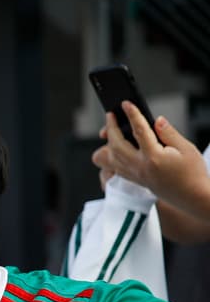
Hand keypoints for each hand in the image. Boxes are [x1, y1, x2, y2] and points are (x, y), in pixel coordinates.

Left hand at [92, 102, 209, 213]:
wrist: (192, 197)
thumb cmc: (193, 173)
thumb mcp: (186, 148)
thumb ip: (168, 133)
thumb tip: (155, 120)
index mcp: (153, 157)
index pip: (139, 131)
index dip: (132, 115)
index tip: (126, 104)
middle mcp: (140, 167)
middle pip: (116, 145)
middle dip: (111, 128)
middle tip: (111, 115)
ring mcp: (135, 176)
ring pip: (111, 158)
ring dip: (108, 143)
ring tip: (111, 130)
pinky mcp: (135, 181)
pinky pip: (115, 168)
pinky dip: (111, 156)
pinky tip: (115, 148)